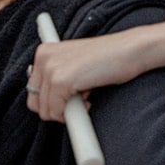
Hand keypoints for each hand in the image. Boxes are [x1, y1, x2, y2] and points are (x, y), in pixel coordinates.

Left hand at [28, 27, 147, 122]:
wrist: (130, 50)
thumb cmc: (107, 59)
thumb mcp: (75, 64)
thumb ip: (58, 76)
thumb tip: (46, 105)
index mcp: (44, 52)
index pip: (34, 92)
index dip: (53, 101)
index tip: (71, 97)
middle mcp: (43, 57)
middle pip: (35, 103)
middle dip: (57, 109)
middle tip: (81, 99)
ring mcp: (51, 69)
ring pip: (47, 111)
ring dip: (68, 112)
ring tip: (88, 95)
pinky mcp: (61, 80)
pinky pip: (58, 113)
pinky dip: (76, 114)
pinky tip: (91, 98)